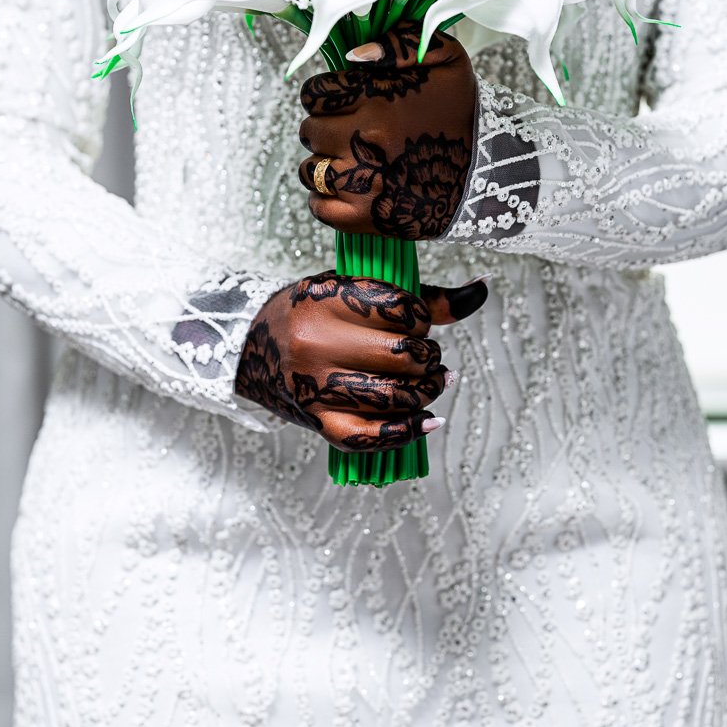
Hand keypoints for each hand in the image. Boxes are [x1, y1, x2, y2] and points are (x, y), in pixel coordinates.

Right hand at [235, 270, 487, 451]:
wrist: (248, 347)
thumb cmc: (309, 312)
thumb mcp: (347, 289)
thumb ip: (412, 295)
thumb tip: (478, 292)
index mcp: (323, 301)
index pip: (400, 310)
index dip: (422, 318)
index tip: (417, 322)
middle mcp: (316, 346)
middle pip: (402, 356)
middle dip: (428, 357)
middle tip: (427, 355)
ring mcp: (316, 388)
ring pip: (395, 396)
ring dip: (427, 390)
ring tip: (433, 381)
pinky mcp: (318, 422)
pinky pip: (371, 436)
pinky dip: (408, 431)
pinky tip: (429, 420)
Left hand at [298, 21, 476, 238]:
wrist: (488, 172)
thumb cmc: (462, 113)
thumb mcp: (446, 59)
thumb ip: (399, 43)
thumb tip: (353, 55)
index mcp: (377, 100)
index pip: (314, 94)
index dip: (324, 95)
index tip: (342, 102)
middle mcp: (364, 141)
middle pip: (309, 130)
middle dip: (323, 127)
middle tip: (347, 131)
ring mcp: (363, 182)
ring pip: (309, 170)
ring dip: (321, 163)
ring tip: (347, 160)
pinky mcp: (366, 217)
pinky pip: (319, 208)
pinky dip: (324, 199)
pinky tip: (346, 189)